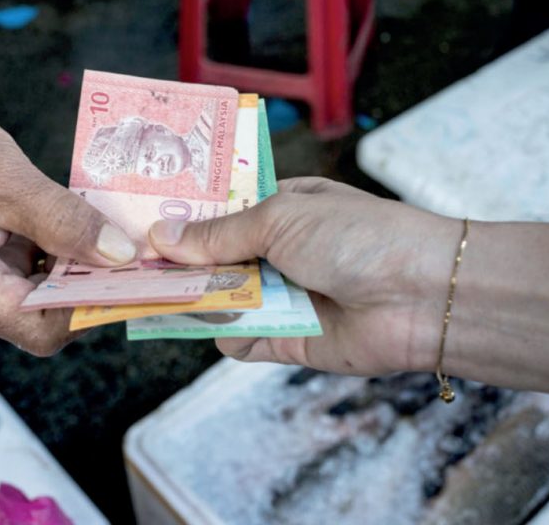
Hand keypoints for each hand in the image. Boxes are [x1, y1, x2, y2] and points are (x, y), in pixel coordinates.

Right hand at [0, 95, 136, 355]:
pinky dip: (52, 255)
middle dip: (85, 285)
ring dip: (71, 267)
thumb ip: (65, 221)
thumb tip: (120, 257)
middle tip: (127, 246)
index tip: (129, 273)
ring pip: (36, 297)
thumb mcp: (6, 177)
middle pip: (40, 317)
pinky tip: (73, 224)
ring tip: (103, 230)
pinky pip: (23, 276)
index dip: (88, 307)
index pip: (39, 329)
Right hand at [148, 178, 459, 374]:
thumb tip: (161, 236)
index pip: (217, 211)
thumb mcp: (281, 218)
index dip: (181, 216)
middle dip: (176, 261)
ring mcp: (279, 296)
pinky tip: (222, 323)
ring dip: (195, 297)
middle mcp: (275, 251)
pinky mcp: (285, 339)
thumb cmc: (358, 237)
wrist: (422, 295)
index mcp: (278, 208)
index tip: (137, 218)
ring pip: (216, 300)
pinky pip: (238, 339)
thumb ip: (218, 233)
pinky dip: (228, 333)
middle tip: (127, 262)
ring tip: (162, 292)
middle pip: (209, 258)